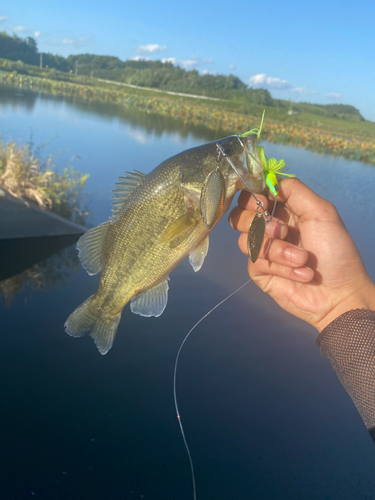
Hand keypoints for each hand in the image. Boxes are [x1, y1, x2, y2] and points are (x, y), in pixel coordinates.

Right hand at [229, 178, 374, 330]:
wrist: (339, 293)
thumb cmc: (336, 251)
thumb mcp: (321, 212)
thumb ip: (294, 191)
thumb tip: (268, 182)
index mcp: (283, 210)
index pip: (251, 196)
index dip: (251, 197)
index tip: (263, 202)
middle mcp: (269, 228)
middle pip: (239, 216)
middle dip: (259, 223)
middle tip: (282, 232)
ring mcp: (262, 251)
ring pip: (246, 240)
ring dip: (278, 250)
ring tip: (302, 259)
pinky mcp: (260, 272)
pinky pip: (256, 262)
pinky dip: (282, 267)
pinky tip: (301, 273)